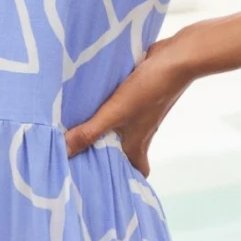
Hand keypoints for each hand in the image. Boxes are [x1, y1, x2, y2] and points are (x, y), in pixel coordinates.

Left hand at [63, 30, 195, 177]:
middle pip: (126, 150)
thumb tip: (63, 152)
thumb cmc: (150, 89)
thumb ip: (89, 132)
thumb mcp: (115, 113)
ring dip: (107, 130)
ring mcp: (142, 112)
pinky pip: (123, 107)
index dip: (127, 179)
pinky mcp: (139, 94)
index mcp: (138, 143)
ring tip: (81, 129)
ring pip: (123, 128)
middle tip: (84, 155)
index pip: (137, 171)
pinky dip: (110, 108)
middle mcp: (142, 131)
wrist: (176, 58)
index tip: (107, 182)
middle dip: (108, 154)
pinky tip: (92, 101)